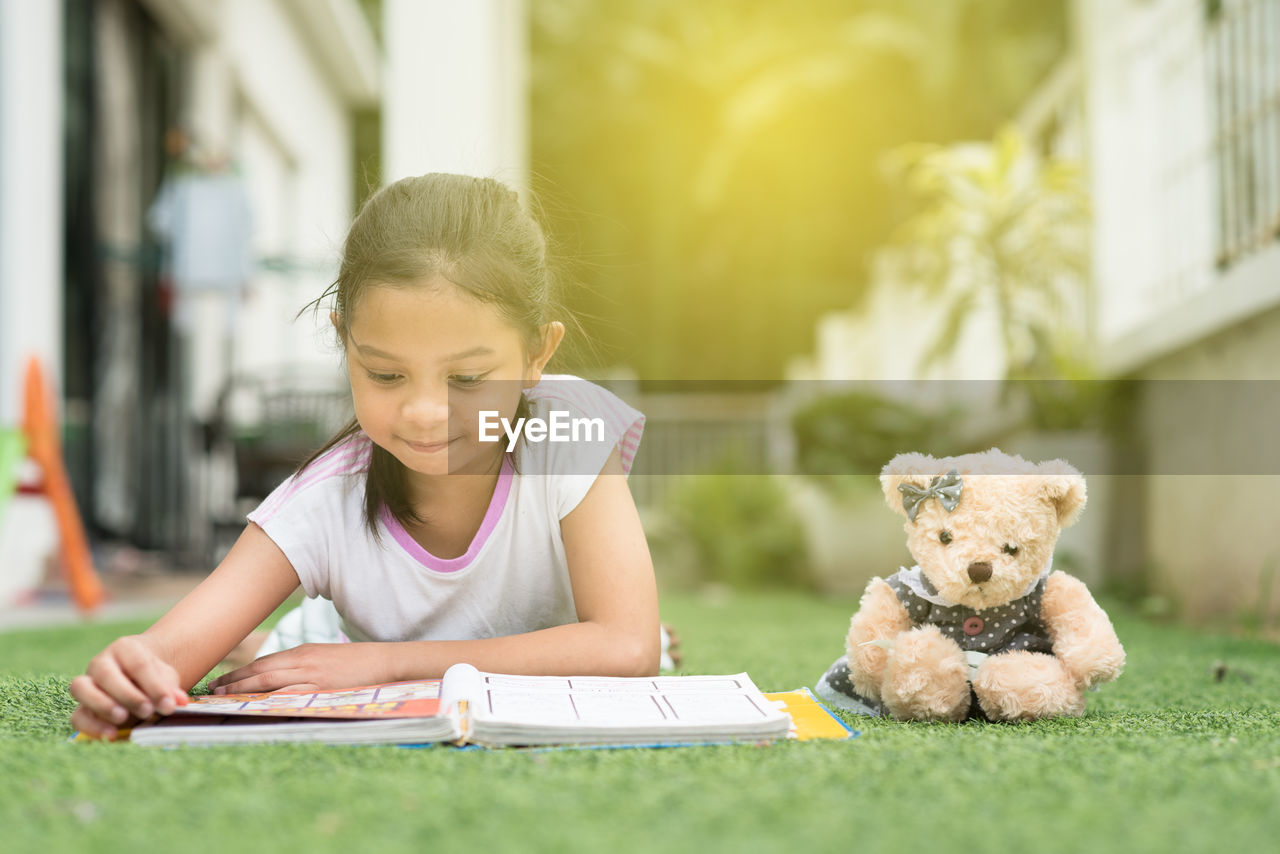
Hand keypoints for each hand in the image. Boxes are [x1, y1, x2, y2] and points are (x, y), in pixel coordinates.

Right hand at [69, 635, 188, 739]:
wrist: (138, 678)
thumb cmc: (152, 677)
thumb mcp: (165, 678)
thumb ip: (171, 689)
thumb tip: (180, 702)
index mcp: (125, 648)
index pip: (139, 664)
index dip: (154, 686)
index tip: (169, 705)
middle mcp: (101, 663)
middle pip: (106, 674)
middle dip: (128, 695)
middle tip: (147, 711)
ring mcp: (88, 683)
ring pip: (81, 688)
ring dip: (102, 705)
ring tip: (122, 719)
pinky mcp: (81, 706)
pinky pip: (77, 715)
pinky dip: (92, 726)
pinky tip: (111, 734)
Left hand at [208, 643, 391, 694]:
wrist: (385, 660)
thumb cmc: (358, 662)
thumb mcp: (326, 659)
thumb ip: (304, 667)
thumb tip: (283, 681)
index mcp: (304, 652)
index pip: (265, 661)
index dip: (241, 671)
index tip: (222, 680)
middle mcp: (303, 661)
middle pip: (261, 669)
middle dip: (235, 679)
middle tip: (213, 689)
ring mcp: (312, 675)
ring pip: (270, 680)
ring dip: (245, 688)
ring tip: (225, 697)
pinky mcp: (323, 688)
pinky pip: (291, 693)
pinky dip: (271, 698)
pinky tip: (257, 705)